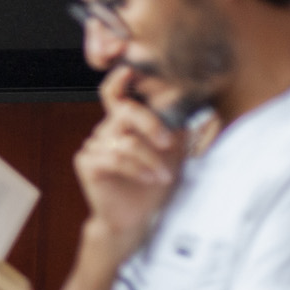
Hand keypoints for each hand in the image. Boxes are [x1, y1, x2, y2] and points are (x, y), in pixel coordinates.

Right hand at [75, 64, 184, 264]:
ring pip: (125, 141)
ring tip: (165, 176)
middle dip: (151, 124)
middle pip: (124, 110)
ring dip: (151, 159)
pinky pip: (115, 159)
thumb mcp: (174, 157)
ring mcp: (94, 145)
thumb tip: (202, 110)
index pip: (116, 92)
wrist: (136, 220)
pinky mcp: (88, 163)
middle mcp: (106, 129)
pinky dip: (138, 169)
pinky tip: (152, 179)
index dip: (120, 78)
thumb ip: (180, 132)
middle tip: (169, 142)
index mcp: (123, 123)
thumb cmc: (153, 188)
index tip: (132, 69)